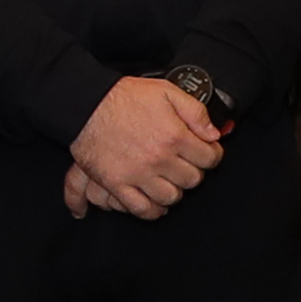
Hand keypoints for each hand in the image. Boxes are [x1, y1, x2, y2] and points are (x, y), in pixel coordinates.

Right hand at [63, 74, 225, 224]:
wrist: (86, 104)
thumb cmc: (124, 97)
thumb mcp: (166, 91)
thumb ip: (195, 111)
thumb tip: (214, 133)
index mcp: (174, 135)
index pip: (209, 158)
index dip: (211, 154)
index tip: (206, 153)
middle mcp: (159, 158)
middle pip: (192, 180)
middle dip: (192, 171)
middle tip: (184, 163)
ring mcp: (138, 174)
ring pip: (171, 197)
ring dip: (174, 190)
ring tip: (169, 180)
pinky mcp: (117, 184)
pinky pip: (142, 209)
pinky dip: (152, 210)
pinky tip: (154, 201)